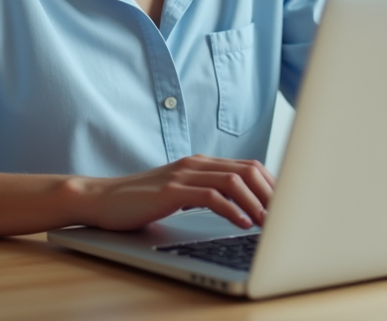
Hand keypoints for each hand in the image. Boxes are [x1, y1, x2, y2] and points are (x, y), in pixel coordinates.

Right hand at [70, 155, 275, 231]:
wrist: (101, 199)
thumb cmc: (140, 200)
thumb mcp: (179, 193)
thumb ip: (206, 192)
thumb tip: (240, 207)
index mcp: (200, 163)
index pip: (248, 167)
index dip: (271, 185)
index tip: (285, 206)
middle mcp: (195, 164)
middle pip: (248, 170)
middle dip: (271, 193)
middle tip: (285, 215)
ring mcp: (183, 175)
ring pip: (233, 181)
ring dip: (256, 203)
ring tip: (268, 222)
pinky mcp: (171, 191)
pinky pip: (211, 196)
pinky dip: (232, 209)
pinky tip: (242, 223)